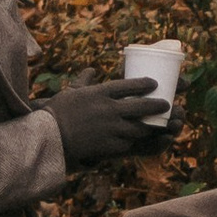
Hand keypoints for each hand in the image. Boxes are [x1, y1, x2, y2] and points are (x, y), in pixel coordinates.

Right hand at [51, 75, 171, 167]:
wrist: (49, 138)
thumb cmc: (57, 113)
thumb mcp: (71, 92)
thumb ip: (84, 81)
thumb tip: (91, 70)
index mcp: (100, 93)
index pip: (129, 85)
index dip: (145, 84)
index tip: (154, 83)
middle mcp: (109, 109)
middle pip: (141, 105)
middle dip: (157, 105)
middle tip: (167, 104)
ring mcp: (110, 129)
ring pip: (139, 127)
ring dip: (150, 126)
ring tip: (159, 124)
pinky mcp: (108, 146)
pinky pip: (129, 143)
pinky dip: (136, 141)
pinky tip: (140, 140)